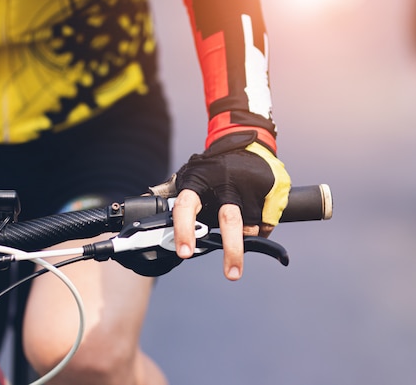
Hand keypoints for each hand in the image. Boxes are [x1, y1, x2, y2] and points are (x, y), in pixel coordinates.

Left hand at [172, 132, 290, 280]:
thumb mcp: (191, 175)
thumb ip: (174, 195)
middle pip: (230, 221)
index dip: (184, 231)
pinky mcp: (271, 190)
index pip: (187, 207)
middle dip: (232, 251)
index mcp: (199, 181)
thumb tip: (145, 211)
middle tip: (231, 274)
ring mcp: (250, 188)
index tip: (184, 253)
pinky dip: (260, 230)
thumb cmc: (213, 167)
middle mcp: (226, 185)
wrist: (248, 140)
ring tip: (241, 234)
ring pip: (250, 226)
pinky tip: (255, 220)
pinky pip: (266, 224)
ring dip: (245, 238)